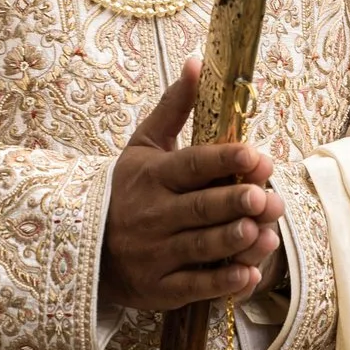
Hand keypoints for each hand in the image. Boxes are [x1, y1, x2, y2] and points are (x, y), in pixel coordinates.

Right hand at [100, 58, 286, 312]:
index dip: (223, 160)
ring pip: (201, 248)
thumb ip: (175, 108)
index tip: (254, 155)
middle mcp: (154, 214)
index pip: (192, 165)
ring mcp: (156, 254)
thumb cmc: (125, 190)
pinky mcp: (160, 288)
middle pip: (199, 208)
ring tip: (264, 232)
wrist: (85, 244)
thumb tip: (198, 62)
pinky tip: (249, 274)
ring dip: (234, 241)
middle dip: (233, 203)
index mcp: (153, 176)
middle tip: (265, 196)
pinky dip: (222, 283)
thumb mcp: (144, 146)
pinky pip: (194, 286)